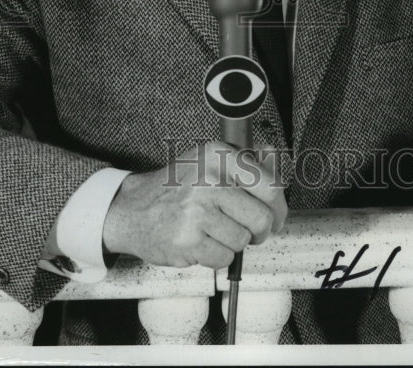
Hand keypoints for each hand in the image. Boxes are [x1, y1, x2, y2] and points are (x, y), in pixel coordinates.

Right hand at [102, 141, 286, 269]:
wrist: (134, 210)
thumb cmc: (177, 187)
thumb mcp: (209, 161)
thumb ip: (244, 159)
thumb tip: (272, 155)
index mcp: (218, 155)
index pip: (269, 185)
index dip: (278, 207)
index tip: (275, 216)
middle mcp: (209, 179)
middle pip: (262, 218)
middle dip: (259, 231)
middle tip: (248, 231)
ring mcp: (197, 210)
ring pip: (243, 240)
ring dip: (233, 243)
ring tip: (214, 231)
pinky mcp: (188, 239)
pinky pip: (224, 258)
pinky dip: (216, 256)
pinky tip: (201, 241)